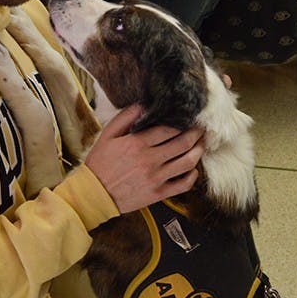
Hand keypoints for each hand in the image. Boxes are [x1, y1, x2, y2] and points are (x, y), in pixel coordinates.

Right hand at [84, 104, 204, 213]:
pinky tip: (192, 169)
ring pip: (188, 162)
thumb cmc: (100, 163)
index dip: (182, 121)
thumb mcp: (107, 135)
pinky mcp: (158, 194)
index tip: (188, 117)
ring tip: (201, 144)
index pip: (169, 128)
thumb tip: (143, 104)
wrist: (94, 193)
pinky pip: (183, 185)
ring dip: (199, 151)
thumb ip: (125, 117)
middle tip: (201, 128)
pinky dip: (192, 175)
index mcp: (137, 143)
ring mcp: (156, 178)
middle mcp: (150, 160)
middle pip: (183, 143)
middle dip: (196, 133)